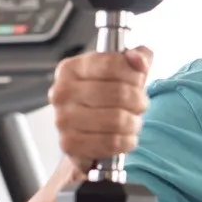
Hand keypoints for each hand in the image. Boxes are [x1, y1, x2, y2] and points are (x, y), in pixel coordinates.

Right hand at [49, 46, 152, 171]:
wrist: (88, 134)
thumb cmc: (106, 99)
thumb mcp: (124, 72)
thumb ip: (138, 58)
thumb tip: (139, 59)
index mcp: (71, 68)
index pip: (112, 64)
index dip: (134, 75)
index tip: (138, 81)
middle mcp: (62, 92)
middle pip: (119, 93)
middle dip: (139, 101)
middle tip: (139, 105)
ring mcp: (63, 119)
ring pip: (117, 120)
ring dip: (134, 123)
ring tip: (132, 121)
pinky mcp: (69, 143)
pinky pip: (111, 142)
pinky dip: (126, 141)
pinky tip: (123, 137)